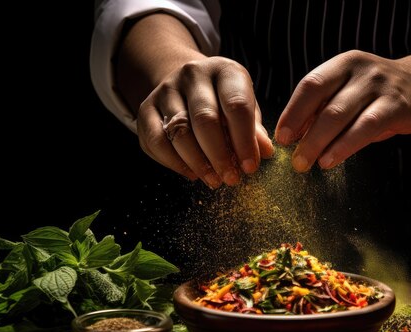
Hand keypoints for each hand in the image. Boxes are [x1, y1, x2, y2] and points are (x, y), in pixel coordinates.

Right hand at [137, 56, 273, 187]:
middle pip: (205, 119)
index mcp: (225, 71)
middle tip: (231, 179)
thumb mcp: (245, 109)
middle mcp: (193, 74)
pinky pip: (155, 140)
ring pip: (178, 132)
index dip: (244, 140)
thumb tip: (265, 152)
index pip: (236, 105)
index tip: (250, 167)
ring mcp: (166, 89)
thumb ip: (254, 130)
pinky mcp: (146, 107)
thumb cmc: (225, 101)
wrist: (187, 84)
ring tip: (214, 180)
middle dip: (219, 155)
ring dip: (198, 162)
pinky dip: (174, 163)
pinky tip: (191, 174)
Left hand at [275, 50, 410, 171]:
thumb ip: (322, 110)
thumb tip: (292, 136)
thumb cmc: (371, 95)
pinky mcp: (398, 106)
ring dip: (322, 143)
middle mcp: (361, 71)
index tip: (281, 137)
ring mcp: (381, 87)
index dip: (293, 112)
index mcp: (342, 64)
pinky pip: (367, 127)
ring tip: (309, 162)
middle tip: (295, 160)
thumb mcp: (345, 93)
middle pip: (327, 105)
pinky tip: (331, 159)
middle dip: (307, 136)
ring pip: (344, 116)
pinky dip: (345, 146)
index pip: (311, 85)